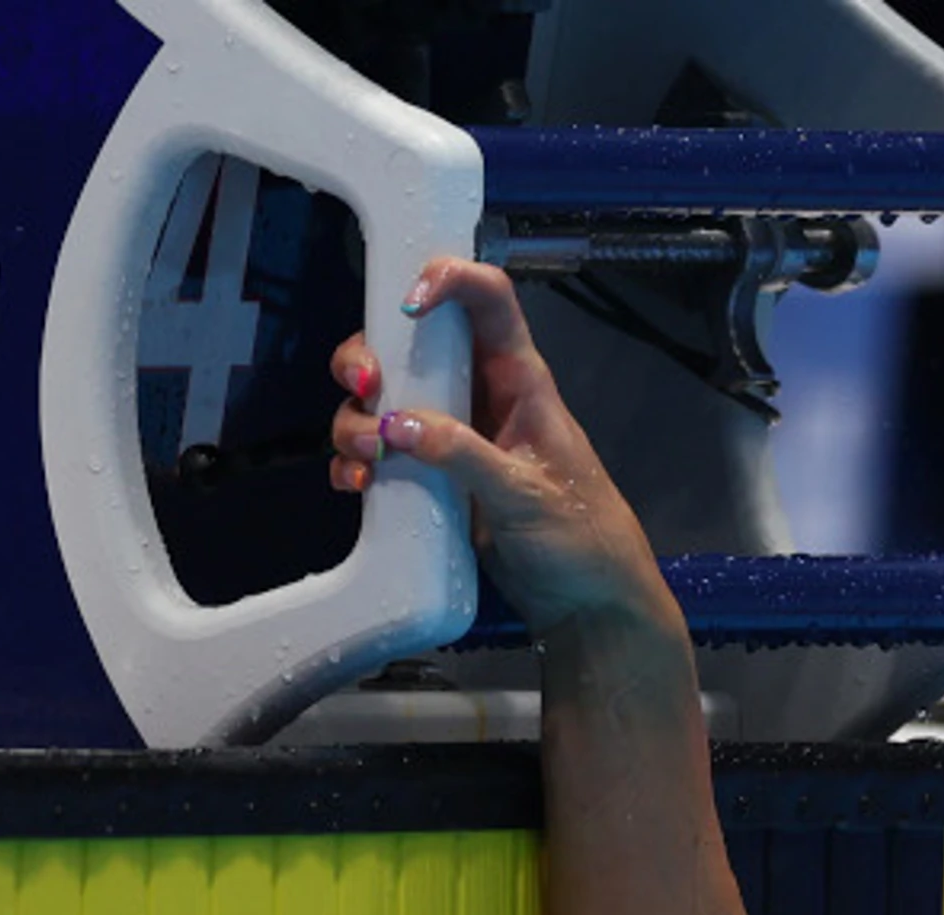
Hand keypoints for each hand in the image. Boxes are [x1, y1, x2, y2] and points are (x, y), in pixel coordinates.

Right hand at [327, 257, 672, 639]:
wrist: (587, 607)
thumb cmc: (582, 541)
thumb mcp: (527, 495)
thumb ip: (463, 456)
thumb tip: (394, 423)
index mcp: (521, 382)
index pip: (489, 302)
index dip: (449, 279)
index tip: (407, 302)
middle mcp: (480, 398)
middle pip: (409, 346)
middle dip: (369, 358)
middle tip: (364, 389)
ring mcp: (452, 438)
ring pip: (384, 401)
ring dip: (356, 419)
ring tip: (366, 457)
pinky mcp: (432, 479)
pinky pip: (381, 454)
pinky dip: (359, 462)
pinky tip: (356, 485)